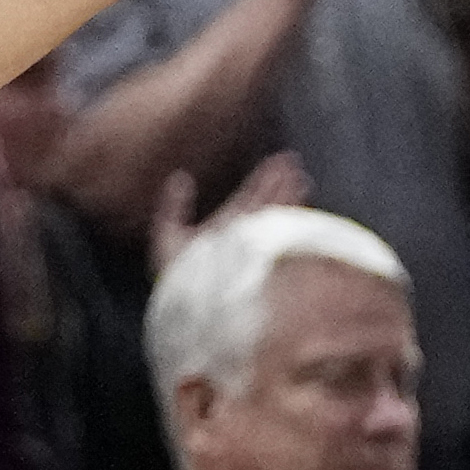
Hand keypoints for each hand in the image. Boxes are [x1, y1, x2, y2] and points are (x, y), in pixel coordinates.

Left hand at [149, 152, 307, 278]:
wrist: (186, 307)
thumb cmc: (175, 278)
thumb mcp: (167, 236)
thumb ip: (172, 206)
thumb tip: (180, 177)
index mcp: (226, 226)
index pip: (249, 197)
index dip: (264, 179)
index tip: (278, 162)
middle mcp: (244, 235)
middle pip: (267, 204)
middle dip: (281, 184)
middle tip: (294, 163)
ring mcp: (254, 248)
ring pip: (275, 217)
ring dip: (289, 197)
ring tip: (301, 179)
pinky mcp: (260, 261)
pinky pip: (278, 239)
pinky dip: (289, 223)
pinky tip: (299, 210)